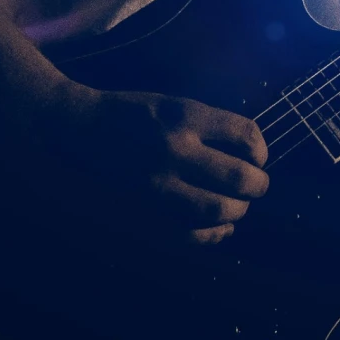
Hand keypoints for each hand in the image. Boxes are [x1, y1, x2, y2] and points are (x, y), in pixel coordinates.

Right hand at [18, 85, 270, 246]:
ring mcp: (158, 184)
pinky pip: (189, 234)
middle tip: (258, 185)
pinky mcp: (144, 209)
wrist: (79, 130)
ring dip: (238, 210)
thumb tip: (251, 151)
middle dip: (258, 184)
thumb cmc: (131, 114)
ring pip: (217, 210)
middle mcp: (174, 149)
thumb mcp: (173, 104)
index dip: (260, 148)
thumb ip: (209, 126)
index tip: (259, 155)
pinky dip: (213, 234)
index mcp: (184, 116)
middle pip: (238, 177)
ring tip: (238, 205)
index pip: (244, 135)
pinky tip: (220, 228)